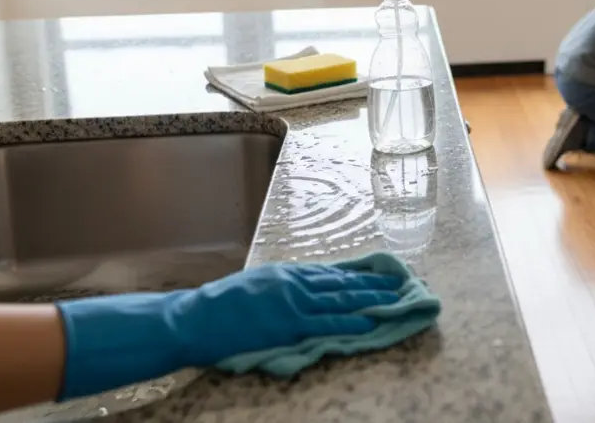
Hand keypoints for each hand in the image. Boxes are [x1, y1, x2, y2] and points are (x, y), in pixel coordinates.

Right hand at [56, 264, 400, 399]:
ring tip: (396, 297)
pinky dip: (354, 320)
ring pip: (342, 298)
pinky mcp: (290, 323)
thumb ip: (279, 288)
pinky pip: (330, 321)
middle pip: (343, 281)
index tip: (378, 272)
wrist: (195, 318)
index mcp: (285, 272)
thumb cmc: (218, 307)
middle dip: (373, 282)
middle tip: (400, 281)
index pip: (329, 272)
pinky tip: (372, 319)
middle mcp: (294, 281)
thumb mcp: (253, 287)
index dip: (356, 273)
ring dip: (372, 297)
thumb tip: (300, 292)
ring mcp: (294, 301)